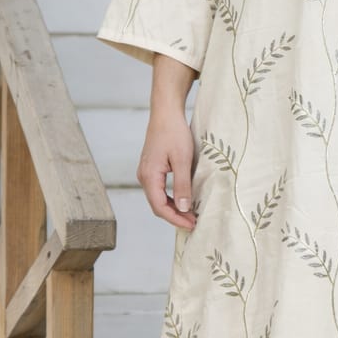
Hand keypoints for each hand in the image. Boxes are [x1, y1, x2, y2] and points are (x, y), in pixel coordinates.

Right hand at [137, 108, 197, 231]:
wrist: (165, 113)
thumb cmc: (174, 132)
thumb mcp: (183, 160)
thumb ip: (183, 185)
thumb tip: (184, 208)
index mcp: (149, 176)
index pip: (159, 207)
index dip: (175, 219)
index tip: (191, 225)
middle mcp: (144, 176)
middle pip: (157, 205)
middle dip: (175, 216)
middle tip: (194, 222)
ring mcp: (146, 172)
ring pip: (158, 198)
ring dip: (173, 208)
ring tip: (190, 214)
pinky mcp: (151, 168)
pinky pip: (159, 190)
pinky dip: (170, 198)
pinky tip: (183, 200)